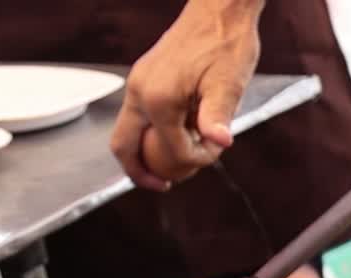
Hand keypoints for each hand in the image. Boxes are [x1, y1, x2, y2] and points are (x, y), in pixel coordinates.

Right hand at [111, 0, 263, 190]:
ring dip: (147, 154)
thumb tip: (221, 142)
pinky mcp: (143, 79)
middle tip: (163, 186)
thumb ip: (218, 115)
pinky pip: (138, 117)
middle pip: (123, 147)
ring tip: (173, 164)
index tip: (214, 154)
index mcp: (157, 98)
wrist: (219, 8)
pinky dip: (151, 134)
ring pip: (128, 133)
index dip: (193, 162)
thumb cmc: (225, 41)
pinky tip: (177, 136)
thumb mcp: (227, 82)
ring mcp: (137, 84)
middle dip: (140, 173)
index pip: (169, 150)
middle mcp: (139, 92)